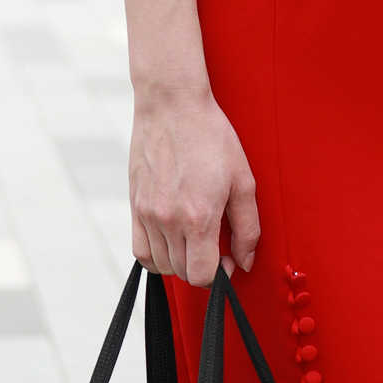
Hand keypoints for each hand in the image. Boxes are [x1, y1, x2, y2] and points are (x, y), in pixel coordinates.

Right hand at [129, 85, 259, 283]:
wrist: (171, 106)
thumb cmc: (211, 137)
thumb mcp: (243, 180)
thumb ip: (247, 228)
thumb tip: (245, 262)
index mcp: (199, 216)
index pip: (201, 276)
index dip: (219, 276)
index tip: (227, 262)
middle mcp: (169, 220)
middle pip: (182, 272)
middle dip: (202, 268)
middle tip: (215, 249)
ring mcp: (147, 214)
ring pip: (161, 264)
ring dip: (180, 262)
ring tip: (195, 242)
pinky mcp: (134, 205)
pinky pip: (140, 251)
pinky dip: (156, 257)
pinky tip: (171, 243)